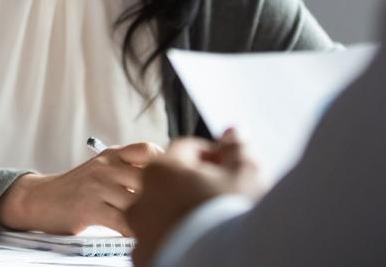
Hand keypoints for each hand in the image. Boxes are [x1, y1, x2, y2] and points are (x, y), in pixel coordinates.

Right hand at [0, 142, 162, 235]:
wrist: (40, 199)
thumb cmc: (76, 188)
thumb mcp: (101, 168)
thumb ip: (127, 169)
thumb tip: (166, 178)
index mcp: (111, 155)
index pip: (147, 150)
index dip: (165, 164)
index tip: (174, 180)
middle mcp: (105, 167)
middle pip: (148, 177)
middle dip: (164, 194)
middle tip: (174, 208)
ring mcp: (98, 187)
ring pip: (138, 201)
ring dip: (152, 216)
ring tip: (161, 226)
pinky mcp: (90, 209)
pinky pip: (123, 222)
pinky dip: (136, 231)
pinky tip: (140, 236)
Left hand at [128, 130, 263, 266]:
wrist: (224, 260)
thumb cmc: (232, 217)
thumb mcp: (245, 172)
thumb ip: (236, 148)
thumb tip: (233, 132)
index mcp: (161, 169)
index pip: (186, 150)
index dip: (211, 156)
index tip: (228, 168)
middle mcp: (142, 198)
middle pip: (169, 182)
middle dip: (192, 185)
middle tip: (220, 197)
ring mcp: (140, 231)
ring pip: (160, 214)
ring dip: (180, 213)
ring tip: (209, 223)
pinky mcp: (144, 258)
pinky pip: (158, 242)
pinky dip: (174, 240)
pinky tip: (197, 243)